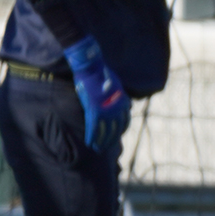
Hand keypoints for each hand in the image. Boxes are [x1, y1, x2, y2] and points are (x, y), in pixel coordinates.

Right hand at [62, 37, 130, 152]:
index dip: (120, 131)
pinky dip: (92, 136)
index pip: (125, 122)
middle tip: (105, 148)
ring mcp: (106, 110)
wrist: (91, 66)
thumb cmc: (101, 73)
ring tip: (97, 149)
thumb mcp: (116, 84)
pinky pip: (94, 128)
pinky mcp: (94, 110)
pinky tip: (89, 143)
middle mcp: (117, 109)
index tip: (116, 137)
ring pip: (105, 132)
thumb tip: (124, 103)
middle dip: (110, 140)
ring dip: (101, 142)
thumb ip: (119, 96)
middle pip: (116, 130)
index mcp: (123, 102)